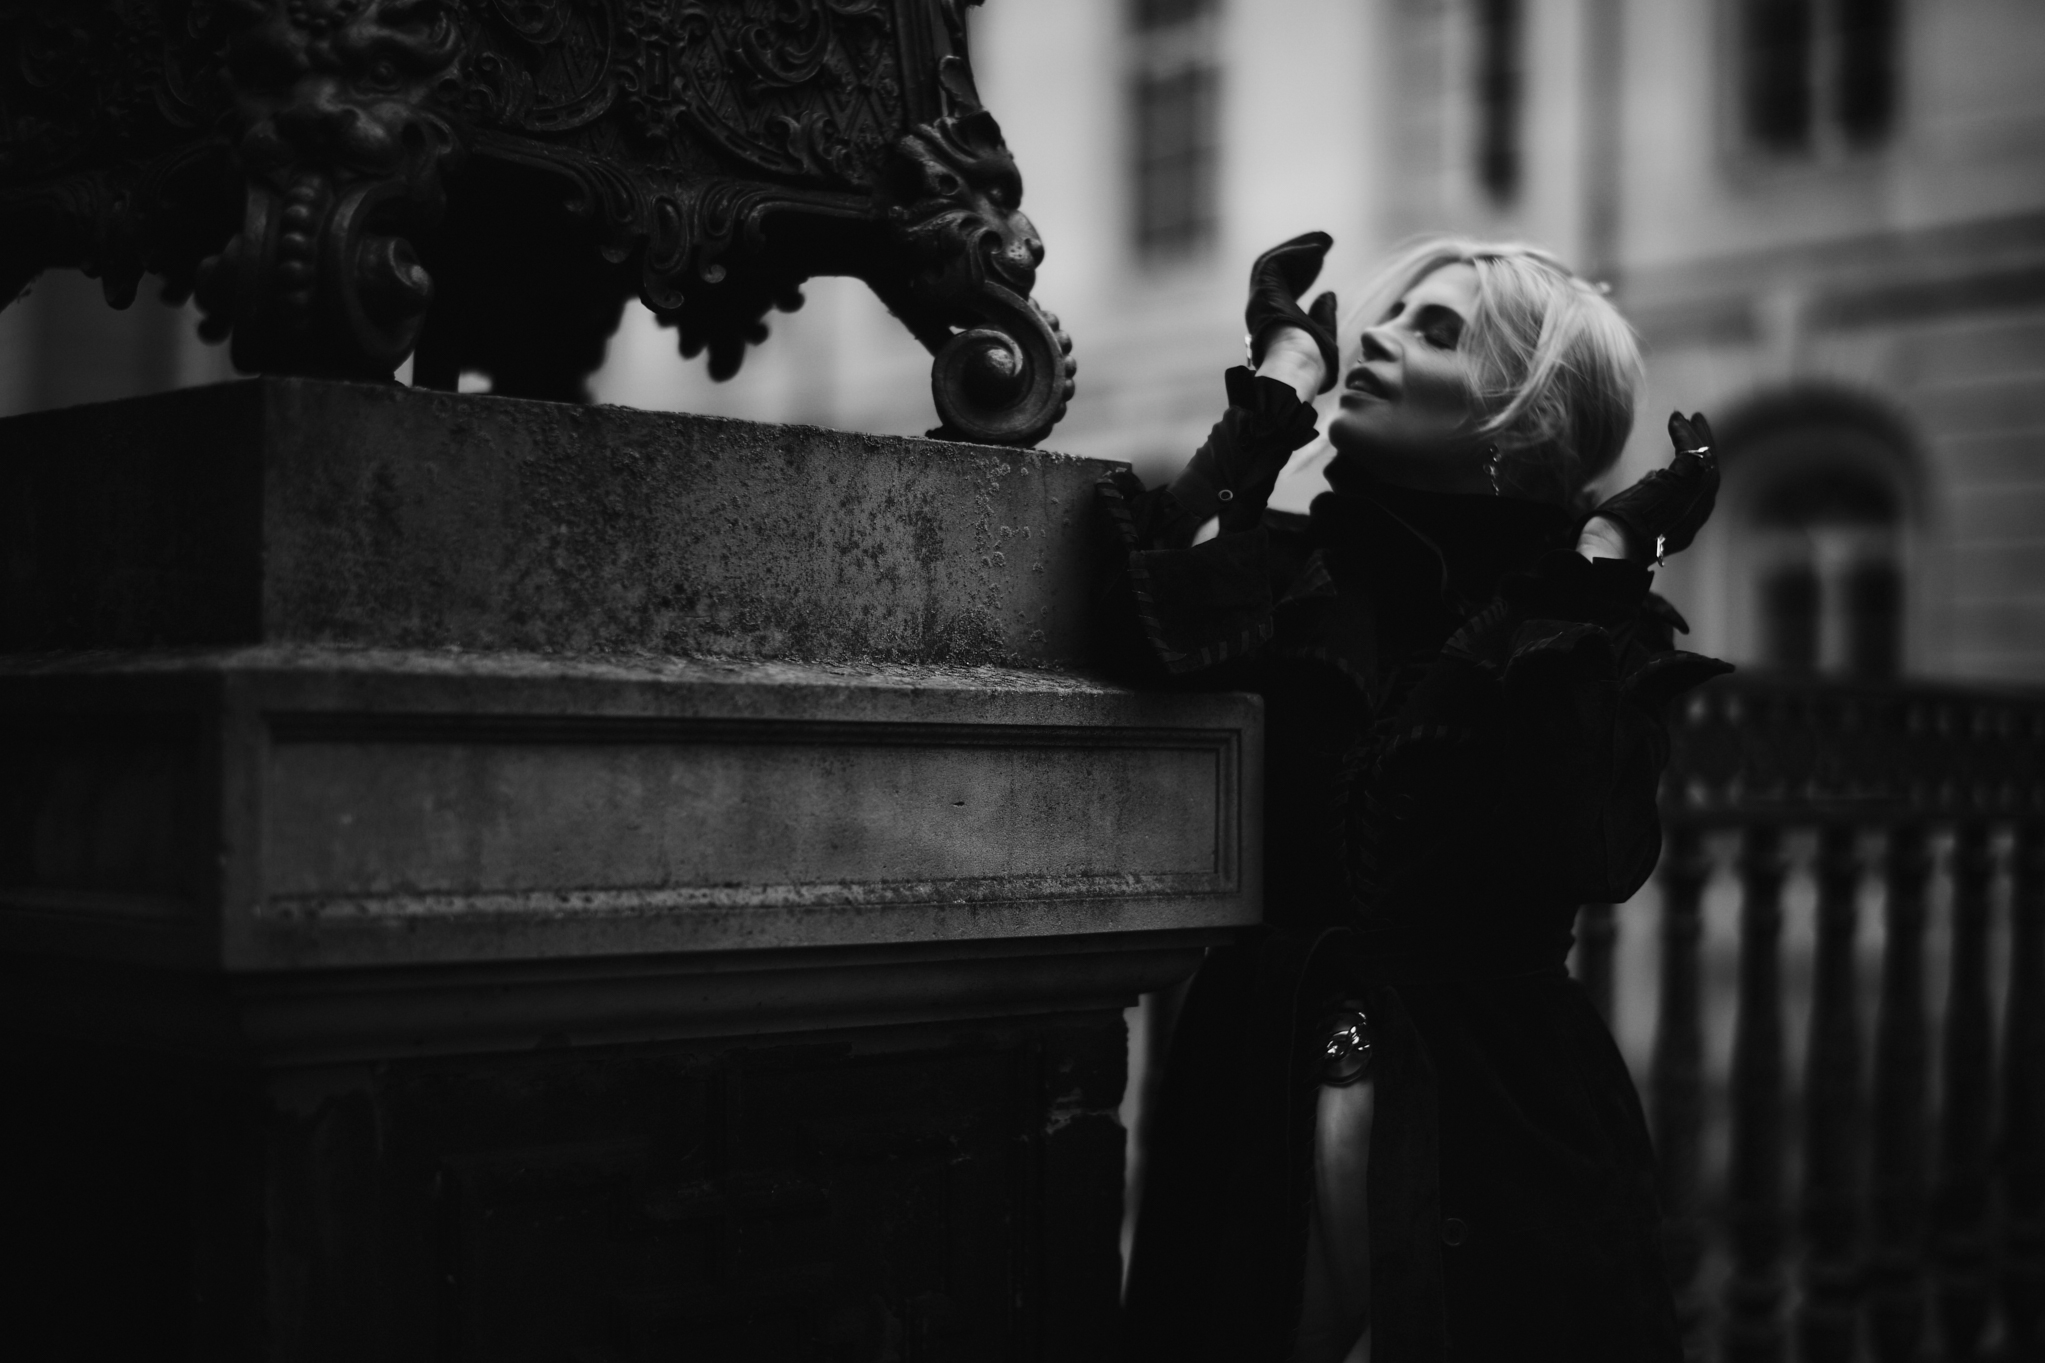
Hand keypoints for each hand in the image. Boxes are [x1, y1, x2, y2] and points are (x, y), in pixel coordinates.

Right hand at [1246, 233, 1340, 394]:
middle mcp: (1262, 308)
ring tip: (1323, 239)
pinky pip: (1275, 262)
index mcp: (1274, 320)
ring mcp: (1260, 299)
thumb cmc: (1311, 362)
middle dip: (1300, 254)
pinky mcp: (1263, 291)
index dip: (1303, 272)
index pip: (1285, 287)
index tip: (1321, 260)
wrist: (1298, 367)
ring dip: (1299, 248)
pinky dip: (1296, 252)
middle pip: (1277, 271)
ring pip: (1274, 262)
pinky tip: (1317, 249)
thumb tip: (1329, 295)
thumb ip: (1324, 314)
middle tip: (1323, 242)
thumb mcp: (1323, 332)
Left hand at [1585, 411, 1718, 562]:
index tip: (1688, 446)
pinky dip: (1685, 435)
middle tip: (1697, 421)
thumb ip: (1650, 497)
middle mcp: (1695, 517)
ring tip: (1687, 417)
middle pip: (1710, 475)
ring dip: (1696, 436)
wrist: (1608, 545)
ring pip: (1706, 463)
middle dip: (1704, 446)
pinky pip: (1693, 455)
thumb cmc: (1611, 535)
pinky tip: (1676, 421)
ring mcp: (1692, 503)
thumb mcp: (1637, 515)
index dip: (1698, 466)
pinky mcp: (1683, 488)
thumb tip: (1653, 476)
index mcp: (1685, 527)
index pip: (1701, 491)